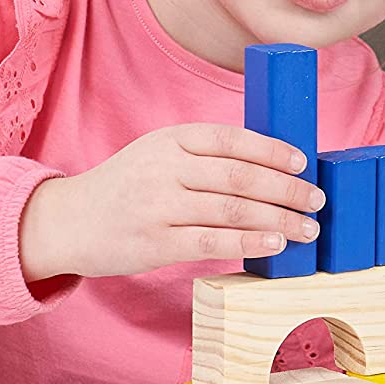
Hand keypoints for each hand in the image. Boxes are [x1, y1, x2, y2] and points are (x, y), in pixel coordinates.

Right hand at [19, 124, 322, 280]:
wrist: (67, 222)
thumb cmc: (130, 187)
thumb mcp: (161, 154)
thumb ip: (207, 155)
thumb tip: (276, 167)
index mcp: (172, 139)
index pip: (233, 139)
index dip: (273, 150)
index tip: (303, 163)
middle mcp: (165, 168)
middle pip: (240, 176)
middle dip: (287, 188)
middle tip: (317, 200)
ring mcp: (159, 206)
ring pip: (232, 210)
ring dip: (279, 219)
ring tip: (308, 228)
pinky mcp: (155, 242)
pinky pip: (213, 242)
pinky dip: (250, 242)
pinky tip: (275, 244)